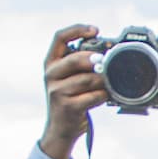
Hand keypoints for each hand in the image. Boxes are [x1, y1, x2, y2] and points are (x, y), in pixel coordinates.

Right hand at [39, 22, 107, 158]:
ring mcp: (57, 91)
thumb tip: (106, 52)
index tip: (95, 30)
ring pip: (88, 79)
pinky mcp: (67, 106)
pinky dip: (103, 95)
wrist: (60, 128)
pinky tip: (103, 97)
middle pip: (76, 59)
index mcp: (51, 62)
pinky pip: (93, 96)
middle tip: (105, 63)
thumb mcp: (68, 77)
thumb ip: (81, 64)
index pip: (59, 37)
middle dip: (94, 60)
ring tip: (106, 85)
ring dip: (102, 81)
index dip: (77, 30)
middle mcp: (51, 75)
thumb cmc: (70, 98)